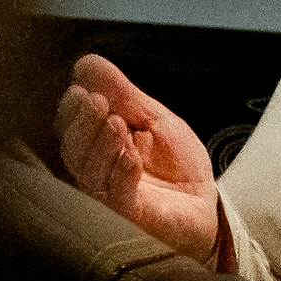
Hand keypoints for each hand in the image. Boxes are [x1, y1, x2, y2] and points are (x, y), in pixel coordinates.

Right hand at [55, 53, 220, 259]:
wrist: (207, 202)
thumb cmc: (178, 164)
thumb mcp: (155, 118)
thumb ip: (123, 94)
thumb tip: (87, 63)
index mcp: (100, 148)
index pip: (73, 129)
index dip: (73, 110)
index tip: (80, 89)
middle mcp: (98, 172)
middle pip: (75, 150)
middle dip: (83, 124)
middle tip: (96, 102)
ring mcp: (111, 196)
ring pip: (90, 173)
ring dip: (102, 145)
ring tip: (116, 123)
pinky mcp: (130, 216)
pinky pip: (117, 197)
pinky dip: (121, 174)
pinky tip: (130, 155)